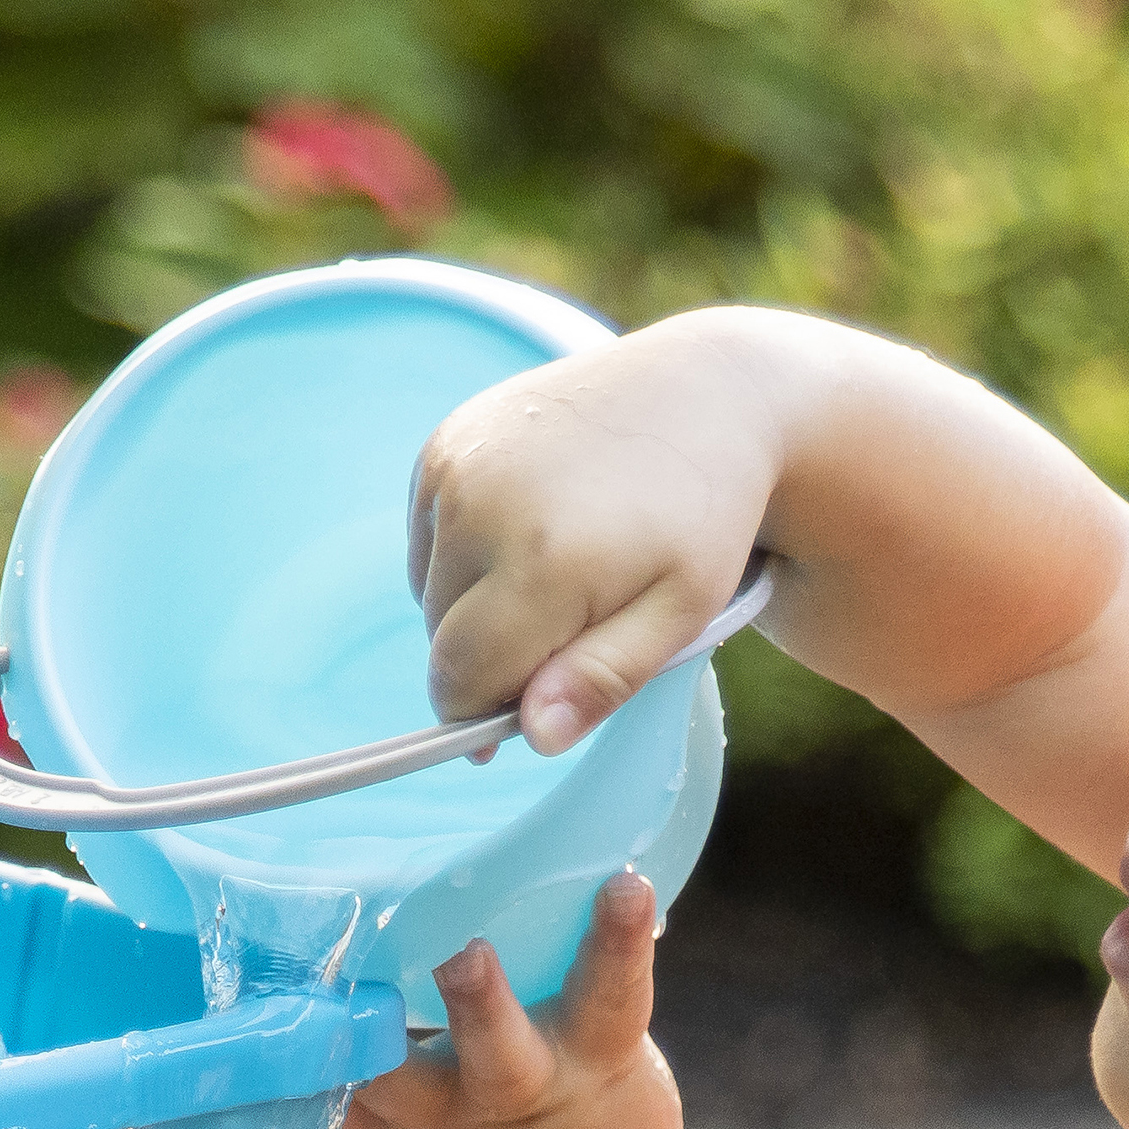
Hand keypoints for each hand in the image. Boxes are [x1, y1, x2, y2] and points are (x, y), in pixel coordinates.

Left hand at [343, 873, 678, 1128]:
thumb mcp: (619, 1071)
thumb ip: (581, 1004)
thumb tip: (537, 899)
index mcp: (590, 1065)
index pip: (614, 991)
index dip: (620, 938)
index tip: (625, 885)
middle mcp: (513, 1096)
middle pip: (495, 1047)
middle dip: (480, 1000)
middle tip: (466, 956)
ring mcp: (441, 1128)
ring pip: (389, 1075)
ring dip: (365, 1034)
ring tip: (334, 979)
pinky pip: (344, 1082)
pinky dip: (327, 1044)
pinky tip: (304, 999)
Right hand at [412, 318, 780, 756]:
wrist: (701, 392)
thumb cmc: (700, 517)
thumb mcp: (681, 610)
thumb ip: (604, 677)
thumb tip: (534, 736)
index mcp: (543, 559)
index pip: (462, 680)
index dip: (488, 714)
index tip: (529, 713)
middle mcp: (481, 506)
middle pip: (442, 641)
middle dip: (492, 658)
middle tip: (570, 626)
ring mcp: (456, 466)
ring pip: (429, 594)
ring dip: (476, 609)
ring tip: (556, 570)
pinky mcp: (444, 444)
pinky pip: (427, 543)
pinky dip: (463, 558)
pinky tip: (528, 531)